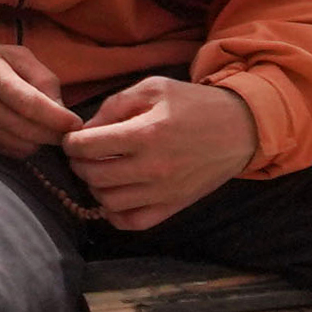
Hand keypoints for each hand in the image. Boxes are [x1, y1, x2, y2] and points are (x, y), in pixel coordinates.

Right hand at [0, 32, 81, 157]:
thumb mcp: (19, 56)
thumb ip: (44, 80)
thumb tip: (61, 111)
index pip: (29, 103)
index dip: (56, 118)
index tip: (76, 124)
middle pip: (25, 128)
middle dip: (53, 133)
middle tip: (66, 131)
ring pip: (18, 144)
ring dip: (39, 141)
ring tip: (46, 129)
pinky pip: (6, 150)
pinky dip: (23, 146)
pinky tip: (27, 133)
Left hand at [61, 74, 257, 232]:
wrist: (240, 128)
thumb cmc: (194, 104)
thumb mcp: (154, 88)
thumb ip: (115, 105)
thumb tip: (86, 129)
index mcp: (147, 133)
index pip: (87, 146)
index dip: (71, 142)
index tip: (72, 139)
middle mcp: (154, 167)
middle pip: (93, 176)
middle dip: (79, 164)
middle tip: (83, 155)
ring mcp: (164, 192)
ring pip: (108, 202)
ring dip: (95, 187)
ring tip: (101, 171)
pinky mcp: (174, 206)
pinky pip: (133, 222)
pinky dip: (115, 214)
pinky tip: (115, 195)